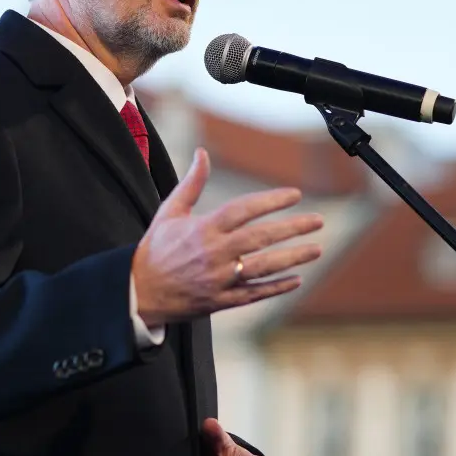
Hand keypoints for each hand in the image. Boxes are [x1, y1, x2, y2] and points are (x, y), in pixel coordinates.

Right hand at [132, 148, 323, 327]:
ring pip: (263, 268)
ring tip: (316, 249)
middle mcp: (214, 254)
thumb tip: (202, 153)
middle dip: (292, 228)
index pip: (243, 210)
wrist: (137, 292)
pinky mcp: (220, 301)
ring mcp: (219, 279)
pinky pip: (254, 294)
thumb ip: (191, 183)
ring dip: (292, 258)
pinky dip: (276, 287)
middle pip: (260, 238)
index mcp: (203, 229)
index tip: (295, 194)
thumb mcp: (170, 212)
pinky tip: (296, 279)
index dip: (270, 201)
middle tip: (317, 220)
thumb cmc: (156, 248)